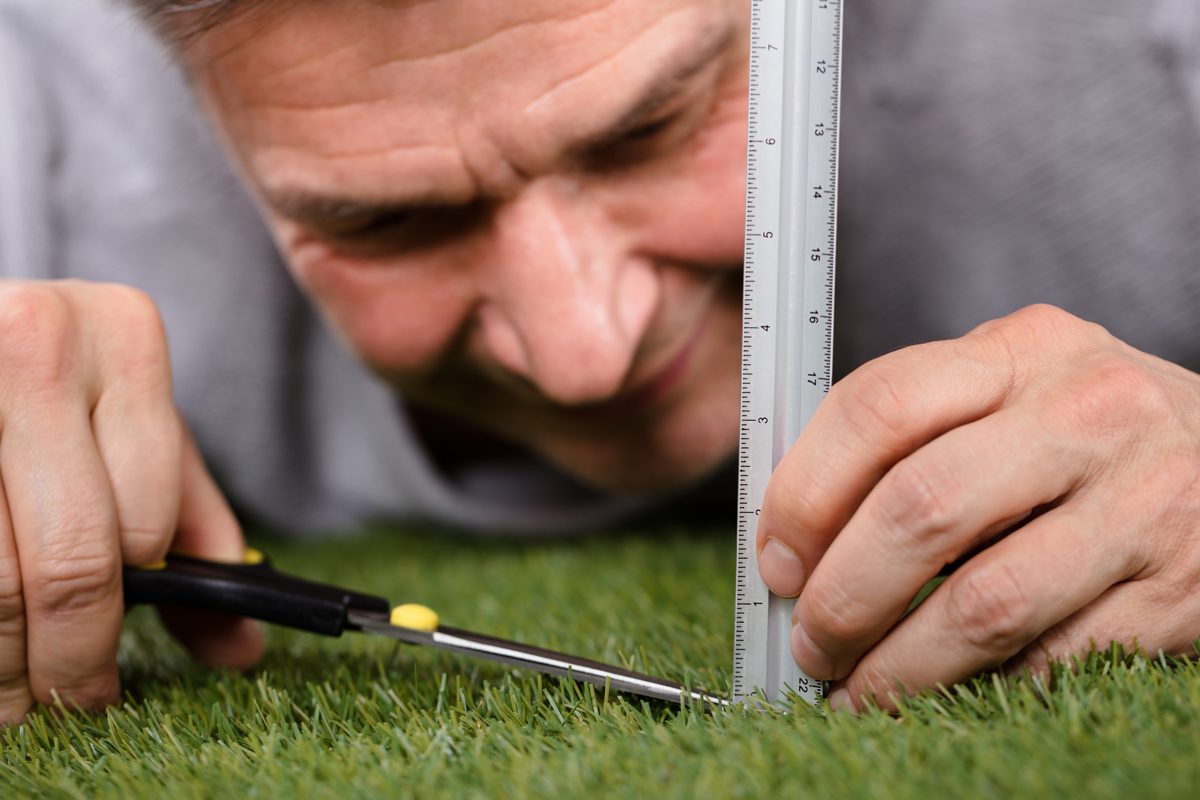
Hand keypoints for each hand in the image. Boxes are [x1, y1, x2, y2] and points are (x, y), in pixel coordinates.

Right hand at [0, 280, 262, 722]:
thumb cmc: (56, 384)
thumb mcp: (133, 431)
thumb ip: (189, 526)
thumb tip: (241, 648)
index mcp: (125, 337)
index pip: (145, 517)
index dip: (125, 615)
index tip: (103, 682)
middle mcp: (40, 342)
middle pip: (70, 554)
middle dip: (67, 657)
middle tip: (63, 707)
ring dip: (4, 657)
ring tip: (13, 701)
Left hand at [757, 304, 1199, 710]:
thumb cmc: (1088, 435)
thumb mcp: (1010, 392)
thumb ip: (912, 434)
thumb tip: (794, 537)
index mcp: (1020, 349)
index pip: (877, 406)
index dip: (804, 494)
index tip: (775, 559)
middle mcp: (1086, 411)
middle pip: (920, 508)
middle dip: (841, 596)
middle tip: (809, 642)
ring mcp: (1141, 501)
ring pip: (981, 603)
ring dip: (897, 666)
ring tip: (856, 688)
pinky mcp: (1178, 589)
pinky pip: (1048, 658)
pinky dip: (978, 687)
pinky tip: (943, 690)